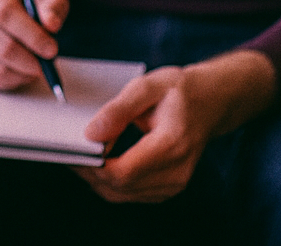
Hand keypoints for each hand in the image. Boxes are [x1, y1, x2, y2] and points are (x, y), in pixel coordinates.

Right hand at [0, 0, 68, 90]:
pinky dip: (13, 80)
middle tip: (47, 64)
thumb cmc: (13, 7)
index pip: (6, 13)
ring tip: (34, 66)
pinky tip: (20, 70)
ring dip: (24, 73)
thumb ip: (52, 5)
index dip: (32, 34)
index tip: (52, 49)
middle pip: (3, 46)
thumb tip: (52, 24)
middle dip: (31, 60)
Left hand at [76, 49, 275, 202]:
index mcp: (172, 145)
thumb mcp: (147, 86)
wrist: (211, 101)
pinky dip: (111, 181)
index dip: (92, 165)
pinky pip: (131, 193)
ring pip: (122, 195)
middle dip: (89, 171)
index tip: (73, 148)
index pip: (122, 172)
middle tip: (69, 149)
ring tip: (83, 152)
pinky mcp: (169, 188)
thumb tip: (90, 134)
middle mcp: (176, 171)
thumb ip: (117, 110)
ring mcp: (174, 184)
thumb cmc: (179, 90)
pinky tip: (102, 160)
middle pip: (119, 187)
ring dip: (97, 178)